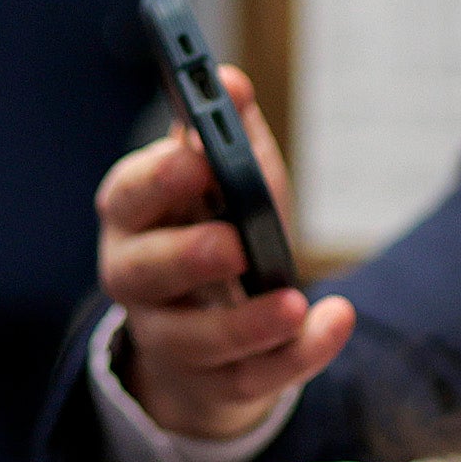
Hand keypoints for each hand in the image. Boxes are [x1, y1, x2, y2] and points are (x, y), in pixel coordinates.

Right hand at [94, 69, 352, 436]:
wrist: (211, 325)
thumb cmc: (215, 228)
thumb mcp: (225, 178)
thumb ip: (227, 131)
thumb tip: (227, 79)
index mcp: (133, 217)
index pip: (126, 196)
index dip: (156, 180)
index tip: (196, 159)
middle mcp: (136, 279)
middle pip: (140, 274)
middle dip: (185, 257)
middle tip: (233, 243)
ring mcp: (168, 337)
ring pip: (191, 340)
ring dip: (243, 324)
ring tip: (292, 301)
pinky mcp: (211, 383)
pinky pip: (249, 379)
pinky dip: (297, 355)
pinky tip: (334, 320)